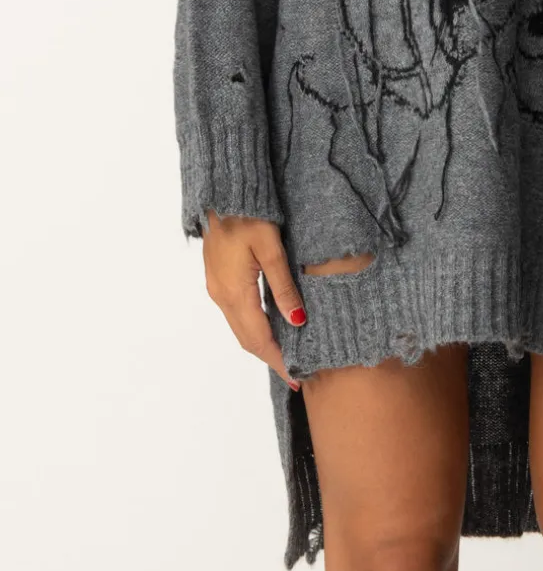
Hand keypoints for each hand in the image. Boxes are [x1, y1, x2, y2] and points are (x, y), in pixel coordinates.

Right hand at [201, 211, 308, 390]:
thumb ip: (283, 286)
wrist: (224, 193)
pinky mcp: (217, 278)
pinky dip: (253, 325)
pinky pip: (236, 312)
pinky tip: (270, 324)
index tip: (297, 377)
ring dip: (262, 342)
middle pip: (247, 338)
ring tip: (287, 353)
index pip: (259, 339)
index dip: (278, 359)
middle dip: (271, 356)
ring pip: (240, 326)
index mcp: (235, 292)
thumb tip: (298, 320)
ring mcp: (217, 287)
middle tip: (296, 372)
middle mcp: (221, 295)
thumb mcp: (271, 248)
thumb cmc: (250, 215)